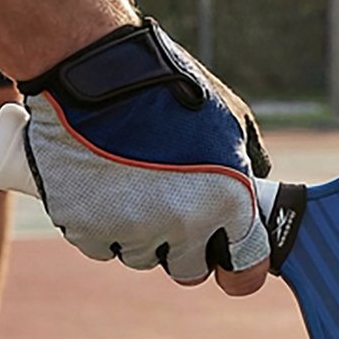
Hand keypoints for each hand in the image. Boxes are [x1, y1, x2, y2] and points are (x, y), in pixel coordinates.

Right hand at [17, 20, 272, 293]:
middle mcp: (183, 224)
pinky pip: (100, 245)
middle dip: (184, 246)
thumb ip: (251, 167)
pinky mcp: (82, 226)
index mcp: (228, 203)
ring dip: (141, 234)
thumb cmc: (172, 88)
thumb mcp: (233, 121)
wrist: (98, 69)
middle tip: (171, 208)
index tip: (228, 257)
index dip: (238, 266)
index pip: (244, 270)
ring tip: (135, 186)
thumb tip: (257, 198)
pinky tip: (104, 188)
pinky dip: (102, 225)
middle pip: (188, 269)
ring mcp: (130, 228)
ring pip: (141, 257)